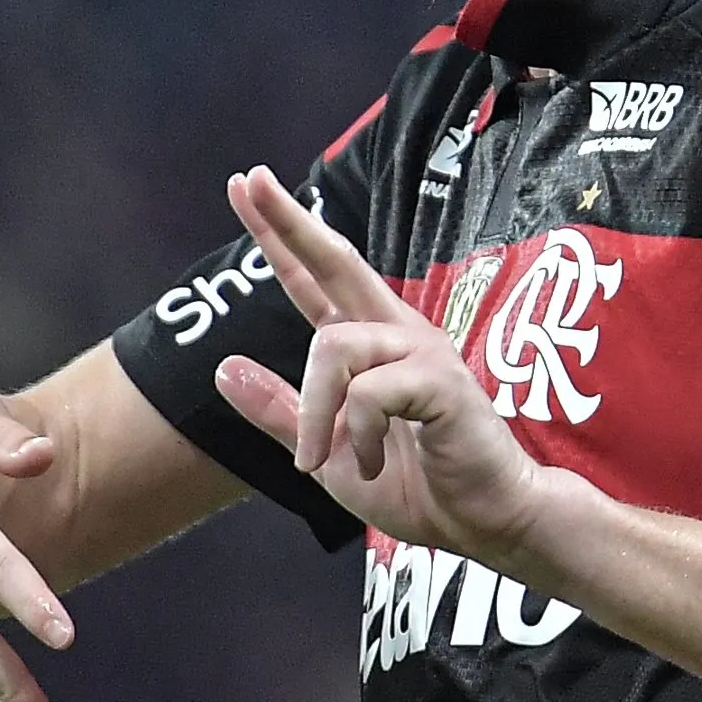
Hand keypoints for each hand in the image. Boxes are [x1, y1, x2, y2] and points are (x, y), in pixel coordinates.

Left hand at [211, 166, 543, 558]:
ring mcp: (421, 350)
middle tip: (248, 179)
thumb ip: (282, 411)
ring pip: (334, 347)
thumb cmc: (414, 486)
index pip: (312, 277)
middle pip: (336, 260)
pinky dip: (359, 433)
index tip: (246, 183)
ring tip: (323, 461)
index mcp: (365, 345)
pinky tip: (378, 462)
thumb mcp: (328, 453)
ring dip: (317, 412)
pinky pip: (370, 391)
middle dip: (289, 220)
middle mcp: (393, 333)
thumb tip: (220, 368)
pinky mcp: (441, 379)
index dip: (279, 232)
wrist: (481, 522)